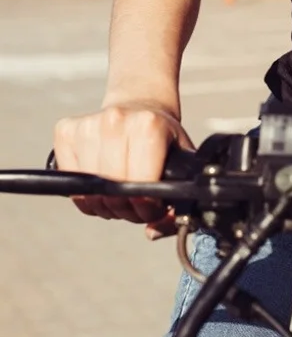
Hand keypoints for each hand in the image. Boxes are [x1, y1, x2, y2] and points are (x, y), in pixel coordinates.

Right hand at [53, 102, 193, 236]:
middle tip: (136, 201)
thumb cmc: (162, 139)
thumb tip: (151, 232)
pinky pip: (68, 179)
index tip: (152, 205)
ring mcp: (88, 124)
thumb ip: (177, 205)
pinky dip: (83, 191)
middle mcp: (116, 120)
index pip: (139, 185)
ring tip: (119, 192)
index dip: (147, 206)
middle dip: (126, 207)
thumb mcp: (181, 164)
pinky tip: (99, 182)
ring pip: (88, 189)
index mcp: (149, 125)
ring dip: (103, 202)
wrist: (141, 104)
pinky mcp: (66, 129)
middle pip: (112, 190)